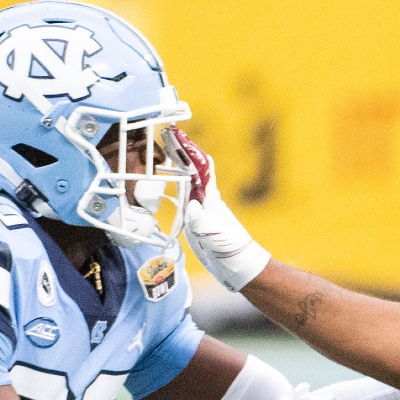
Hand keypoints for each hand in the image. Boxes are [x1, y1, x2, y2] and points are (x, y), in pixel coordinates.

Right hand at [164, 127, 270, 291]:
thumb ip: (200, 219)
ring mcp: (202, 209)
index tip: (176, 134)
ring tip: (160, 156)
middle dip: (180, 153)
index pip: (202, 166)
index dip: (190, 149)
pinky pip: (184, 198)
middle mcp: (206, 199)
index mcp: (210, 198)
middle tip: (164, 138)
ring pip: (188, 182)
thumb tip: (190, 203)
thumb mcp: (212, 234)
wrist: (238, 266)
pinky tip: (166, 187)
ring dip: (176, 168)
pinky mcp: (197, 221)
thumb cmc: (230, 249)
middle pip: (193, 170)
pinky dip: (174, 188)